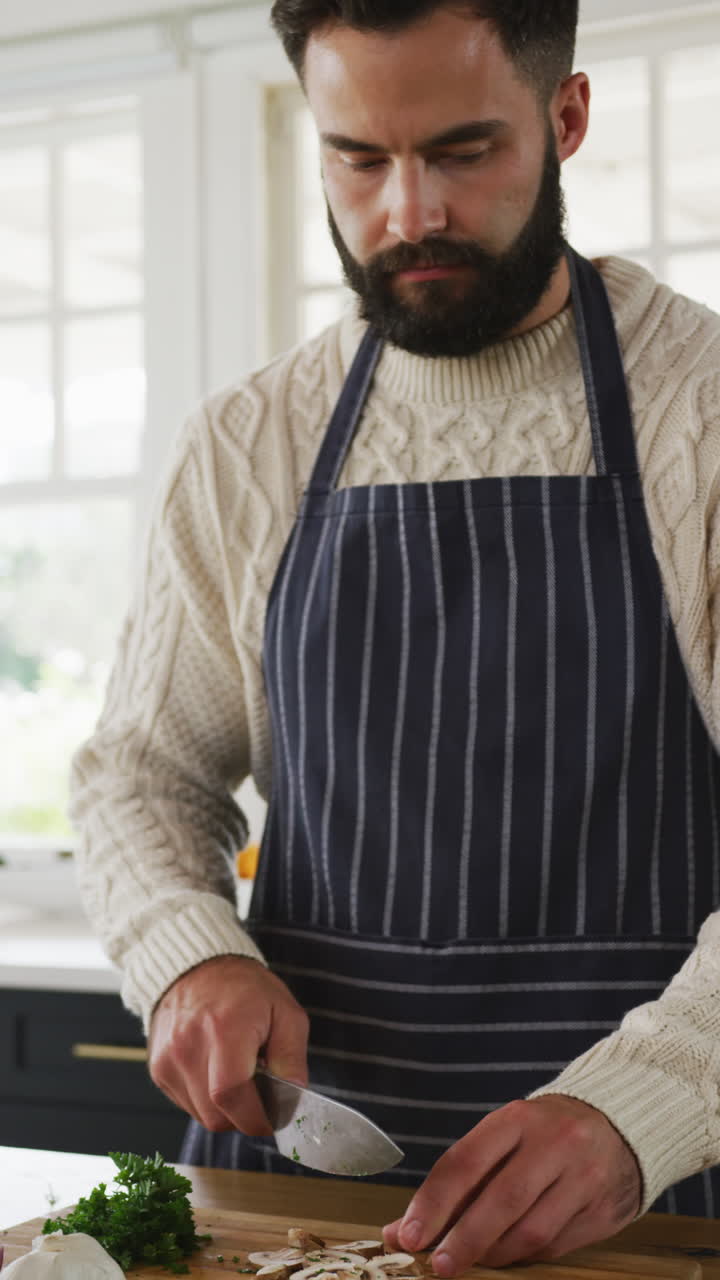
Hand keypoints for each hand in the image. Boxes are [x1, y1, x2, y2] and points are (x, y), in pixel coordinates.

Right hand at [147, 955, 308, 1135]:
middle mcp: (189, 1047)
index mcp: (224, 1030)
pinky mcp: (158, 1068)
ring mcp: (168, 1059)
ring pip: (201, 1115)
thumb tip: (294, 1095)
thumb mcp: (285, 1012)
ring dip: (224, 1110)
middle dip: (244, 1116)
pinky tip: (216, 1074)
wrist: (197, 966)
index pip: (233, 1096)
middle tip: (260, 1096)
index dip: (256, 1118)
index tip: (273, 1118)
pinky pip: (186, 1104)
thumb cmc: (244, 988)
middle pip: (216, 1115)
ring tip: (237, 1077)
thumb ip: (292, 1057)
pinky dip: (205, 1100)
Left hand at [383, 1095, 641, 1271]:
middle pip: (502, 1200)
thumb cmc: (543, 1135)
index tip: (408, 1235)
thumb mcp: (500, 1139)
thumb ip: (454, 1183)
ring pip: (531, 1230)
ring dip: (494, 1254)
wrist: (617, 1124)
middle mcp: (553, 1143)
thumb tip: (400, 1231)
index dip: (434, 1202)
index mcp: (517, 1119)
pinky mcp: (603, 1210)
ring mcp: (583, 1177)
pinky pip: (556, 1245)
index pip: (466, 1161)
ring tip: (471, 1261)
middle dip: (464, 1238)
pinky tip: (508, 1254)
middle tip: (438, 1265)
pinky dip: (525, 1255)